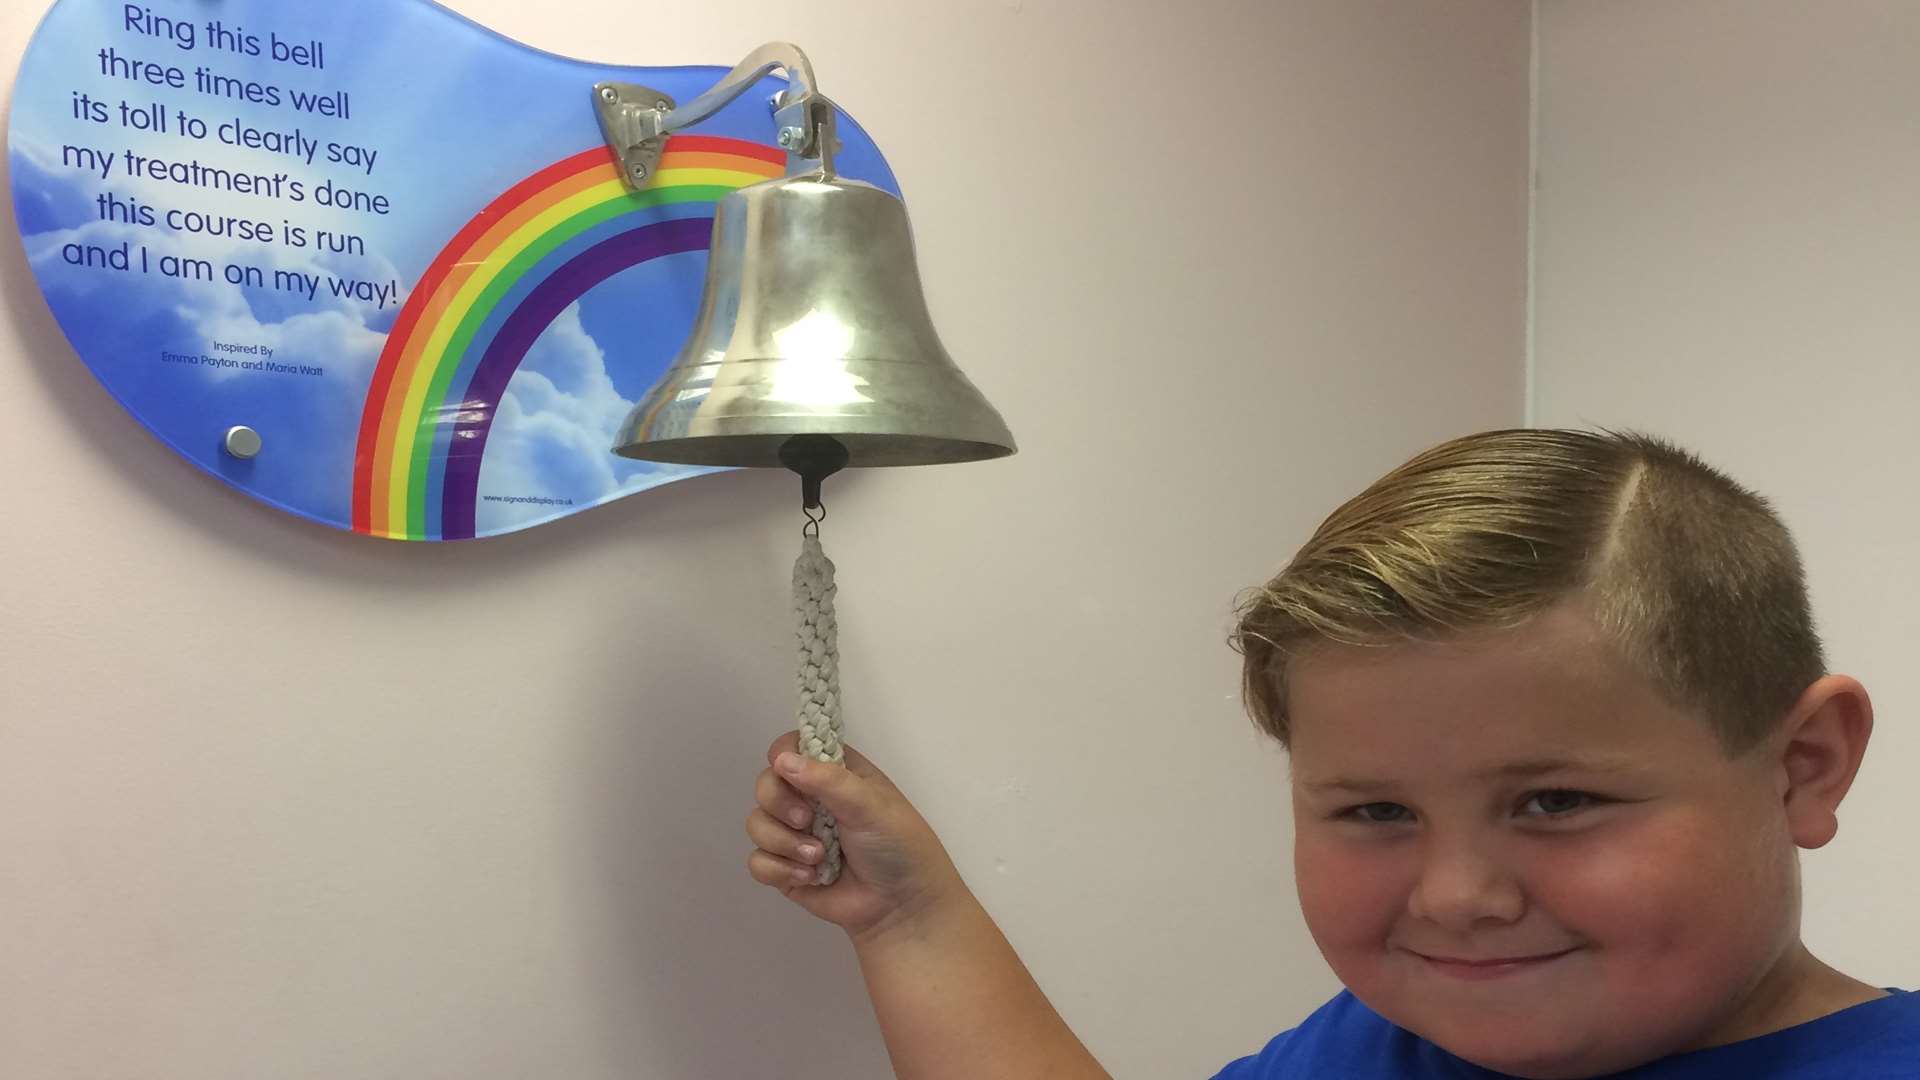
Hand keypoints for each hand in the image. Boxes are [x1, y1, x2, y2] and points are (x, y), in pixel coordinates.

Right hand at [747, 732, 967, 942]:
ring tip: (817, 858)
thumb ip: (828, 780)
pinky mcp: (785, 869)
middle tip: (808, 821)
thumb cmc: (896, 846)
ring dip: (784, 842)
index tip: (789, 772)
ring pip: (756, 823)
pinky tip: (810, 878)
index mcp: (834, 774)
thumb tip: (782, 760)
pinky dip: (779, 870)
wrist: (900, 906)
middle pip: (765, 785)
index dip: (783, 756)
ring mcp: (796, 835)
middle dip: (780, 804)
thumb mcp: (870, 805)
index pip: (791, 747)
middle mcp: (810, 799)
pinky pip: (758, 861)